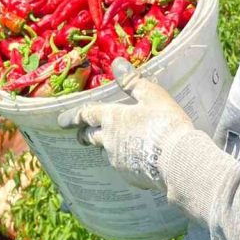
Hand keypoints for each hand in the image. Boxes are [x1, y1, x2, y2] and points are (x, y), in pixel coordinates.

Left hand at [57, 58, 194, 189]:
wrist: (179, 161)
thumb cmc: (165, 123)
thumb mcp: (151, 96)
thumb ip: (132, 82)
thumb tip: (117, 63)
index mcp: (112, 118)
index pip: (86, 114)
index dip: (73, 116)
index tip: (61, 120)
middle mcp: (109, 140)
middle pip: (90, 137)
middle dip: (84, 134)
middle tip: (80, 134)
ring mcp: (118, 161)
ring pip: (105, 152)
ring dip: (106, 147)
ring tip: (113, 145)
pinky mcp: (130, 176)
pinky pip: (122, 166)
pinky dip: (125, 160)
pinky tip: (136, 159)